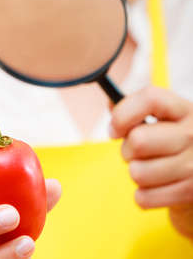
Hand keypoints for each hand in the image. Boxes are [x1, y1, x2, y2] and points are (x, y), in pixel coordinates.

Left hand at [110, 86, 192, 238]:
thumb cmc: (173, 143)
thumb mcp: (164, 119)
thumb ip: (136, 108)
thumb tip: (110, 104)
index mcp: (185, 109)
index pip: (150, 98)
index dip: (123, 113)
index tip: (114, 129)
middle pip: (138, 141)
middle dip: (127, 149)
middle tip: (135, 152)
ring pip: (138, 172)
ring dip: (136, 173)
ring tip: (149, 169)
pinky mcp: (190, 193)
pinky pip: (144, 197)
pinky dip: (143, 195)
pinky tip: (156, 187)